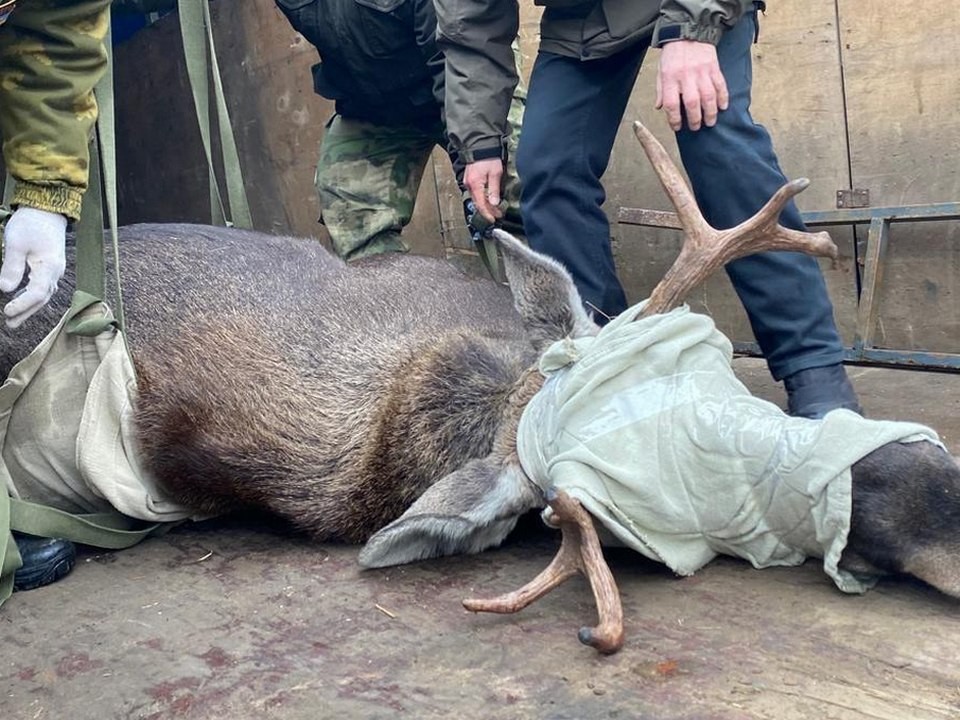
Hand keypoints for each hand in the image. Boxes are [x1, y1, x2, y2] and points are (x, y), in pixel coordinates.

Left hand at [0, 207, 67, 328]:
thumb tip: (5, 290)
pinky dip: (34, 296)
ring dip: (30, 307)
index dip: (21, 305)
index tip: (6, 311)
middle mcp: (56, 272)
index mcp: (49, 267)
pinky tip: (25, 299)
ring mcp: (55, 269)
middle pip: (42, 298)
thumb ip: (11, 268)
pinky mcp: (51, 265)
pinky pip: (45, 286)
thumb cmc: (31, 224)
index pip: (36, 293)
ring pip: (44, 294)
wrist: (47, 209)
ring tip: (14, 317)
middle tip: (9, 323)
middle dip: (26, 312)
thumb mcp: (16, 244)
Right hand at [464, 158, 504, 223]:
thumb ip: (494, 189)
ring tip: (496, 209)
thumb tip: (494, 203)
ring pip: (477, 198)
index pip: (481, 204)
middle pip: (478, 203)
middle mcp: (469, 185)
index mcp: (475, 184)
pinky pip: (475, 193)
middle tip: (498, 214)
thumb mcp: (495, 173)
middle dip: (488, 210)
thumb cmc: (489, 157)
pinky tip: (489, 199)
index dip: (487, 213)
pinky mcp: (469, 180)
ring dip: (486, 205)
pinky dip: (482, 198)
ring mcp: (468, 182)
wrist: (480, 146)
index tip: (494, 219)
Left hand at [656, 40, 728, 131]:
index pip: (671, 104)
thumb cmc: (673, 54)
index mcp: (670, 78)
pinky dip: (723, 98)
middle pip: (692, 103)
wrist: (689, 32)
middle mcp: (686, 76)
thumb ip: (661, 90)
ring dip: (711, 112)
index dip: (674, 119)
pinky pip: (720, 85)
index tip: (677, 127)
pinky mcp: (714, 68)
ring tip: (710, 122)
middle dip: (695, 119)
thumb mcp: (661, 71)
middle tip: (696, 127)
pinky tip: (723, 107)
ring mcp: (702, 72)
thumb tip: (659, 108)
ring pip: (708, 96)